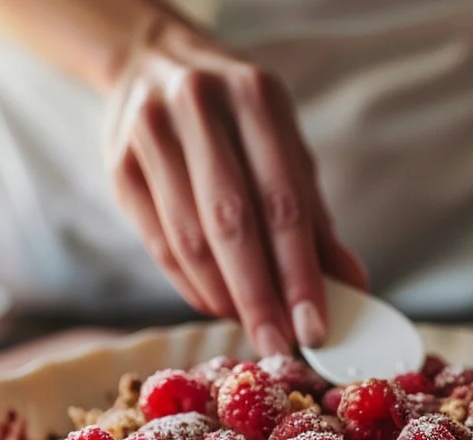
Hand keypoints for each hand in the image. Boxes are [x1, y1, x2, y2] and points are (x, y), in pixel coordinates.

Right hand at [102, 13, 366, 355]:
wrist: (151, 61)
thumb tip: (353, 288)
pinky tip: (215, 305)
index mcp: (255, 97)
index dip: (300, 272)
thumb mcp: (284, 147)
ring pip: (190, 238)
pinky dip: (191, 284)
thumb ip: (315, 217)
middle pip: (232, 223)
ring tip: (253, 327)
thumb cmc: (236, 117)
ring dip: (224, 296)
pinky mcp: (119, 165)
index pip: (283, 201)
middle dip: (260, 296)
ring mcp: (151, 134)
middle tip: (280, 346)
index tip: (316, 327)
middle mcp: (199, 109)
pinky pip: (158, 242)